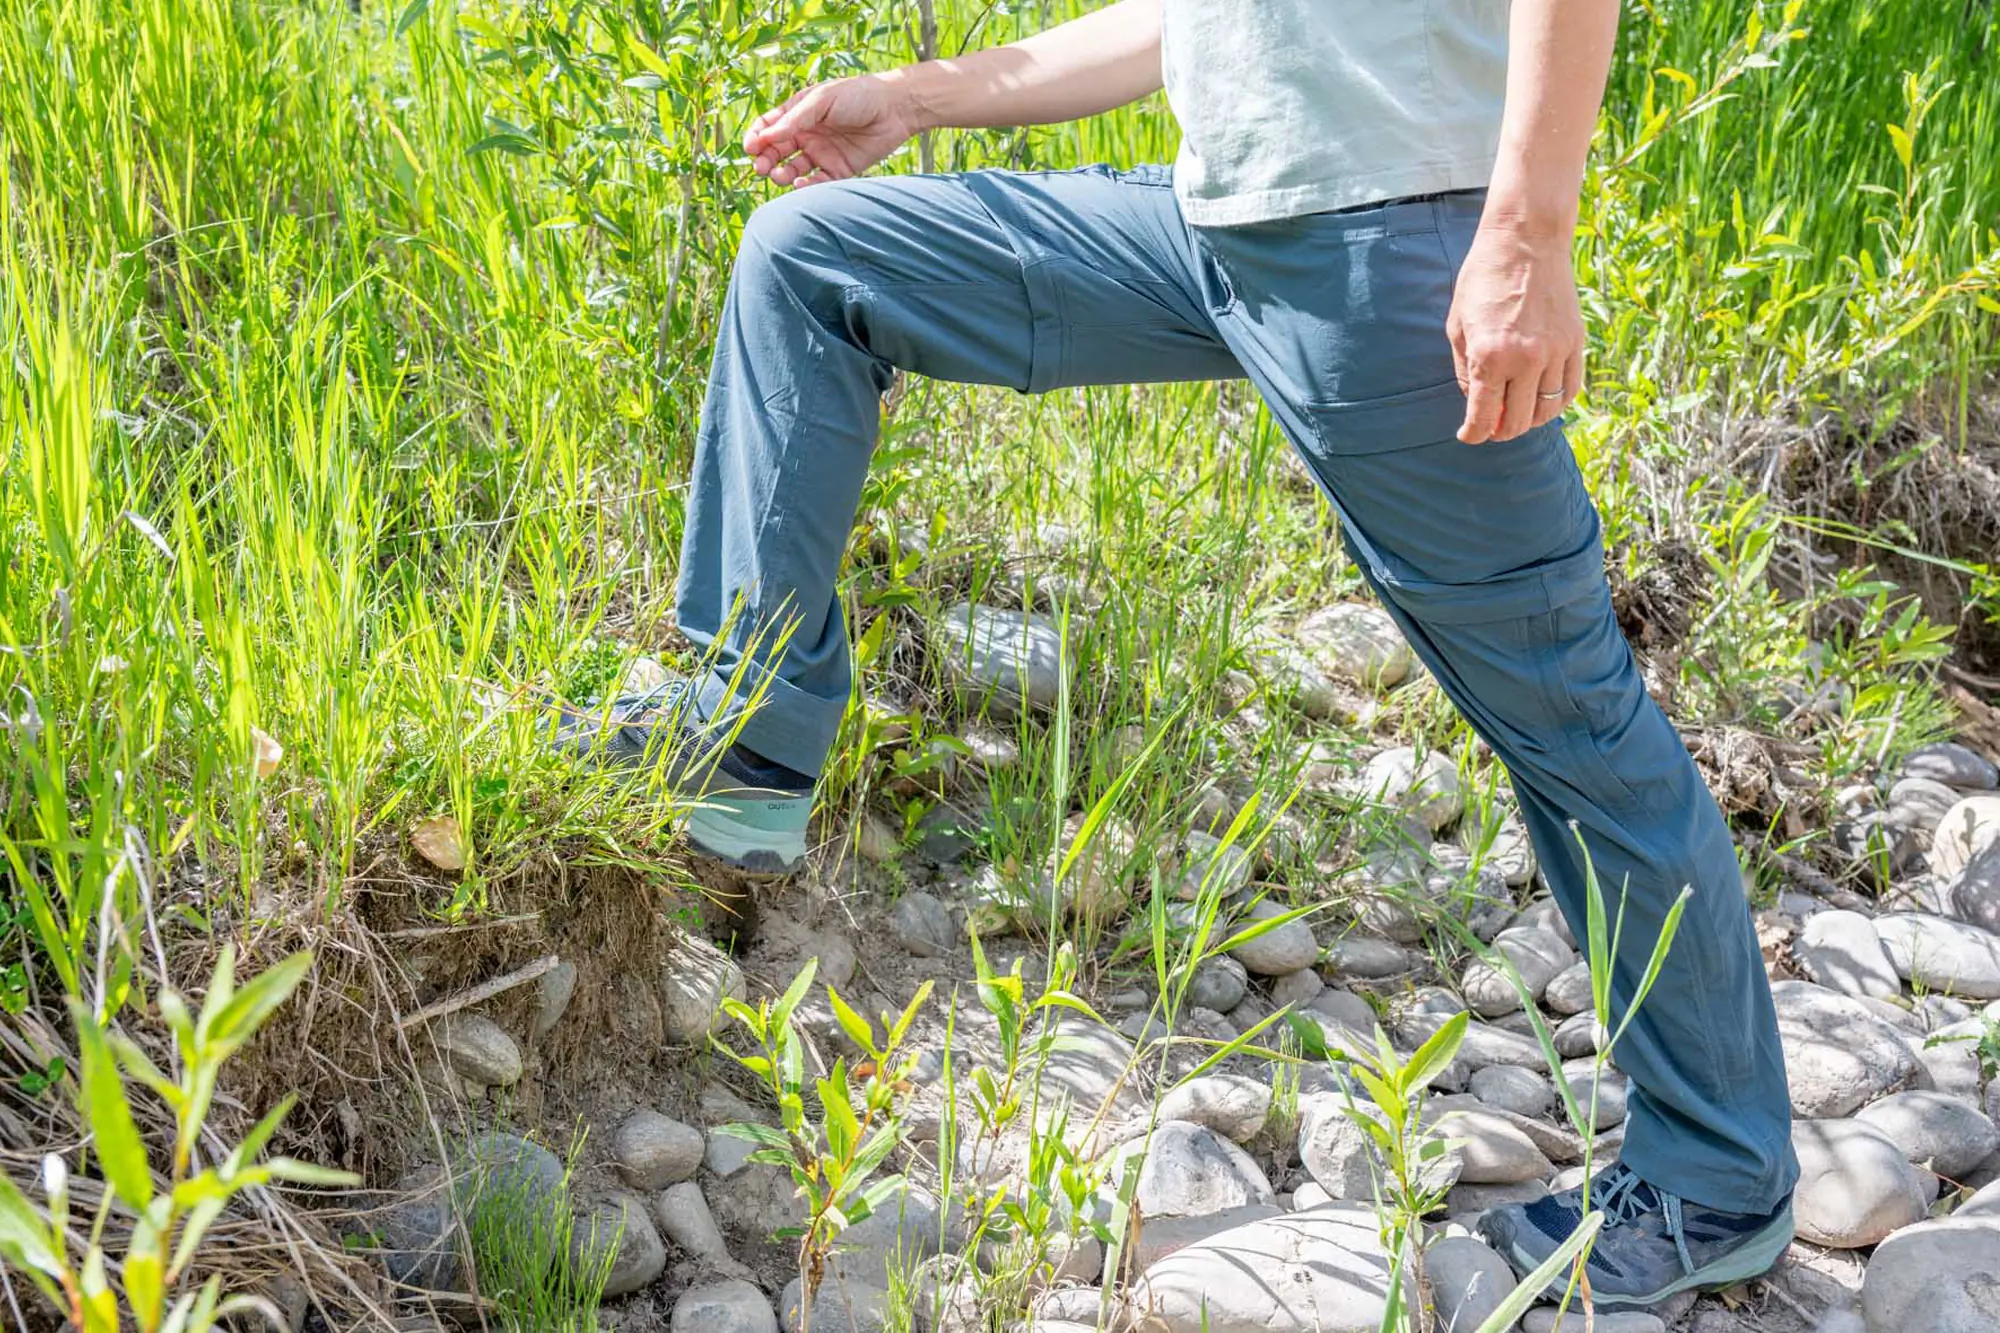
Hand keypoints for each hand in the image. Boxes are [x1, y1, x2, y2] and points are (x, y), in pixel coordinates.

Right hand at [744, 74, 922, 186]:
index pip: (768, 128)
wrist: (894, 109)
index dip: (756, 138)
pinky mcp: (838, 171)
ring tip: (780, 176)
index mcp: (798, 114)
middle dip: (765, 160)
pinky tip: (801, 185)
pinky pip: (817, 184)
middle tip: (761, 167)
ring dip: (782, 175)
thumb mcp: (822, 100)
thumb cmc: (857, 96)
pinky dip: (806, 188)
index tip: (751, 147)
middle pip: (776, 152)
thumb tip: (766, 137)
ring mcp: (821, 154)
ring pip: (793, 170)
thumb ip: (795, 119)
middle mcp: (807, 135)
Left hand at [1445, 220, 1584, 442]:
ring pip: (1547, 411)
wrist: (1526, 240)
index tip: (1468, 436)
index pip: (1483, 417)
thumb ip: (1464, 370)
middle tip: (1491, 426)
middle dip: (1499, 431)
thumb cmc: (1483, 279)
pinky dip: (1556, 403)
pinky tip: (1542, 400)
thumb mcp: (1457, 325)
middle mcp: (1526, 360)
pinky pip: (1570, 390)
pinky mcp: (1576, 342)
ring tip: (1515, 412)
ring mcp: (1556, 352)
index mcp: (1490, 356)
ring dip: (1528, 420)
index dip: (1473, 434)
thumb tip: (1476, 402)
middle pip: (1517, 422)